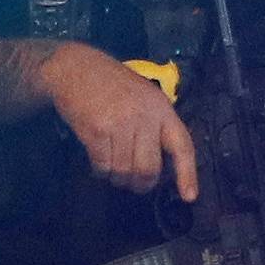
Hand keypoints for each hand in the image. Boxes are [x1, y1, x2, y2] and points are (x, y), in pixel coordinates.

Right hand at [42, 42, 198, 199]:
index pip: (182, 146)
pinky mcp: (96, 130)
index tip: (189, 196)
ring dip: (117, 178)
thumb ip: (154, 124)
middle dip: (140, 183)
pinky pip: (103, 165)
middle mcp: (144, 117)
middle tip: (133, 184)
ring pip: (124, 170)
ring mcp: (120, 123)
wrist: (75, 68)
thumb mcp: (143, 96)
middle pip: (148, 168)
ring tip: (112, 170)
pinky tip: (98, 163)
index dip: (187, 174)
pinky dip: (100, 171)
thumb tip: (158, 164)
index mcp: (161, 109)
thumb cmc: (111, 84)